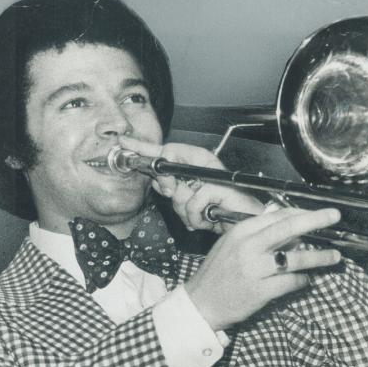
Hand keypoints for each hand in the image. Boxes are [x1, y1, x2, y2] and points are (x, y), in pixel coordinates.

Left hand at [118, 135, 264, 231]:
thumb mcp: (188, 202)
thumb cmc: (218, 210)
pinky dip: (197, 217)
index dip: (143, 147)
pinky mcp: (219, 187)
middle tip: (181, 197)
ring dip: (186, 211)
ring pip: (179, 193)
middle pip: (167, 167)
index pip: (165, 151)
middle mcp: (202, 164)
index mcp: (194, 163)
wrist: (242, 223)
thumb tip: (158, 181)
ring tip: (200, 213)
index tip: (125, 143)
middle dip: (169, 189)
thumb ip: (172, 189)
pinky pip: (193, 204)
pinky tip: (207, 218)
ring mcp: (211, 174)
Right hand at [182, 205, 342, 330]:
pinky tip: (306, 280)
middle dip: (315, 220)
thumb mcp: (231, 245)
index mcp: (240, 232)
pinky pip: (290, 282)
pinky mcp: (259, 291)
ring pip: (295, 258)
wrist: (200, 304)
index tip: (318, 214)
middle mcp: (247, 247)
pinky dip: (302, 280)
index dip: (301, 213)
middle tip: (334, 217)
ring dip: (319, 257)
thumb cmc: (217, 274)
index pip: (277, 216)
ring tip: (334, 257)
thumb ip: (256, 235)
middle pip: (288, 228)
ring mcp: (254, 270)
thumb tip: (289, 230)